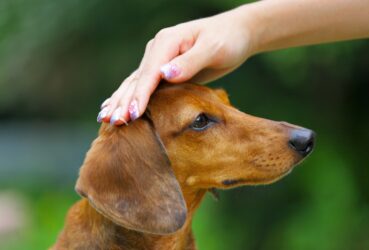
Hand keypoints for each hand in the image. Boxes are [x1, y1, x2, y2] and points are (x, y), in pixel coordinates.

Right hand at [97, 6, 254, 124]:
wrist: (235, 34)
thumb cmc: (228, 40)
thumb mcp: (213, 49)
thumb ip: (189, 62)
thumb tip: (165, 74)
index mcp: (167, 42)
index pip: (149, 74)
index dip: (139, 96)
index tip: (131, 115)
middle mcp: (158, 49)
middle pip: (137, 80)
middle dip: (124, 101)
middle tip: (111, 123)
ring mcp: (158, 59)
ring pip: (135, 83)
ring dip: (121, 100)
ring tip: (105, 118)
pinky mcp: (164, 69)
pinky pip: (143, 84)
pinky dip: (129, 96)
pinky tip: (116, 105)